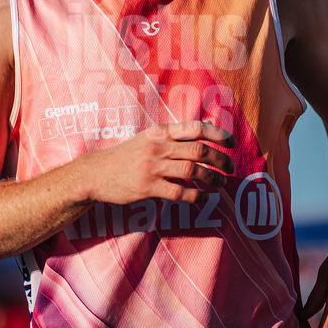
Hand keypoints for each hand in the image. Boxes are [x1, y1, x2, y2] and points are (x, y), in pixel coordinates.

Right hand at [82, 120, 235, 205]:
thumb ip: (174, 134)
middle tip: (231, 168)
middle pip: (199, 150)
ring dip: (212, 178)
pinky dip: (196, 197)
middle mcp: (157, 146)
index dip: (218, 134)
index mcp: (160, 131)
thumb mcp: (148, 137)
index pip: (195, 128)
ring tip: (220, 183)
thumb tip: (205, 128)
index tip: (231, 143)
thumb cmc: (127, 156)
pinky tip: (203, 199)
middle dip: (220, 160)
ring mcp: (152, 167)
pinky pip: (179, 193)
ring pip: (192, 171)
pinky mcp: (147, 187)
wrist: (96, 174)